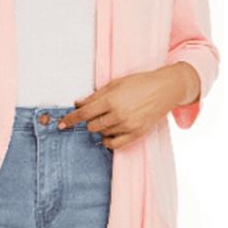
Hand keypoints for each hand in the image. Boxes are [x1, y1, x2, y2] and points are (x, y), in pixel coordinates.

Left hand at [57, 63, 198, 150]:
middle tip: (95, 114)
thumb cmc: (139, 82)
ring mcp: (128, 125)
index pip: (84, 113)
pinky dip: (108, 140)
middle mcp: (118, 114)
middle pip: (92, 126)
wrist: (165, 89)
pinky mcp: (137, 134)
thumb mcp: (115, 83)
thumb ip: (96, 95)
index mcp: (111, 99)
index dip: (70, 119)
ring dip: (100, 128)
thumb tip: (78, 104)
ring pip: (102, 134)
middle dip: (88, 121)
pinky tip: (109, 133)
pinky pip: (115, 144)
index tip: (61, 124)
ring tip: (108, 118)